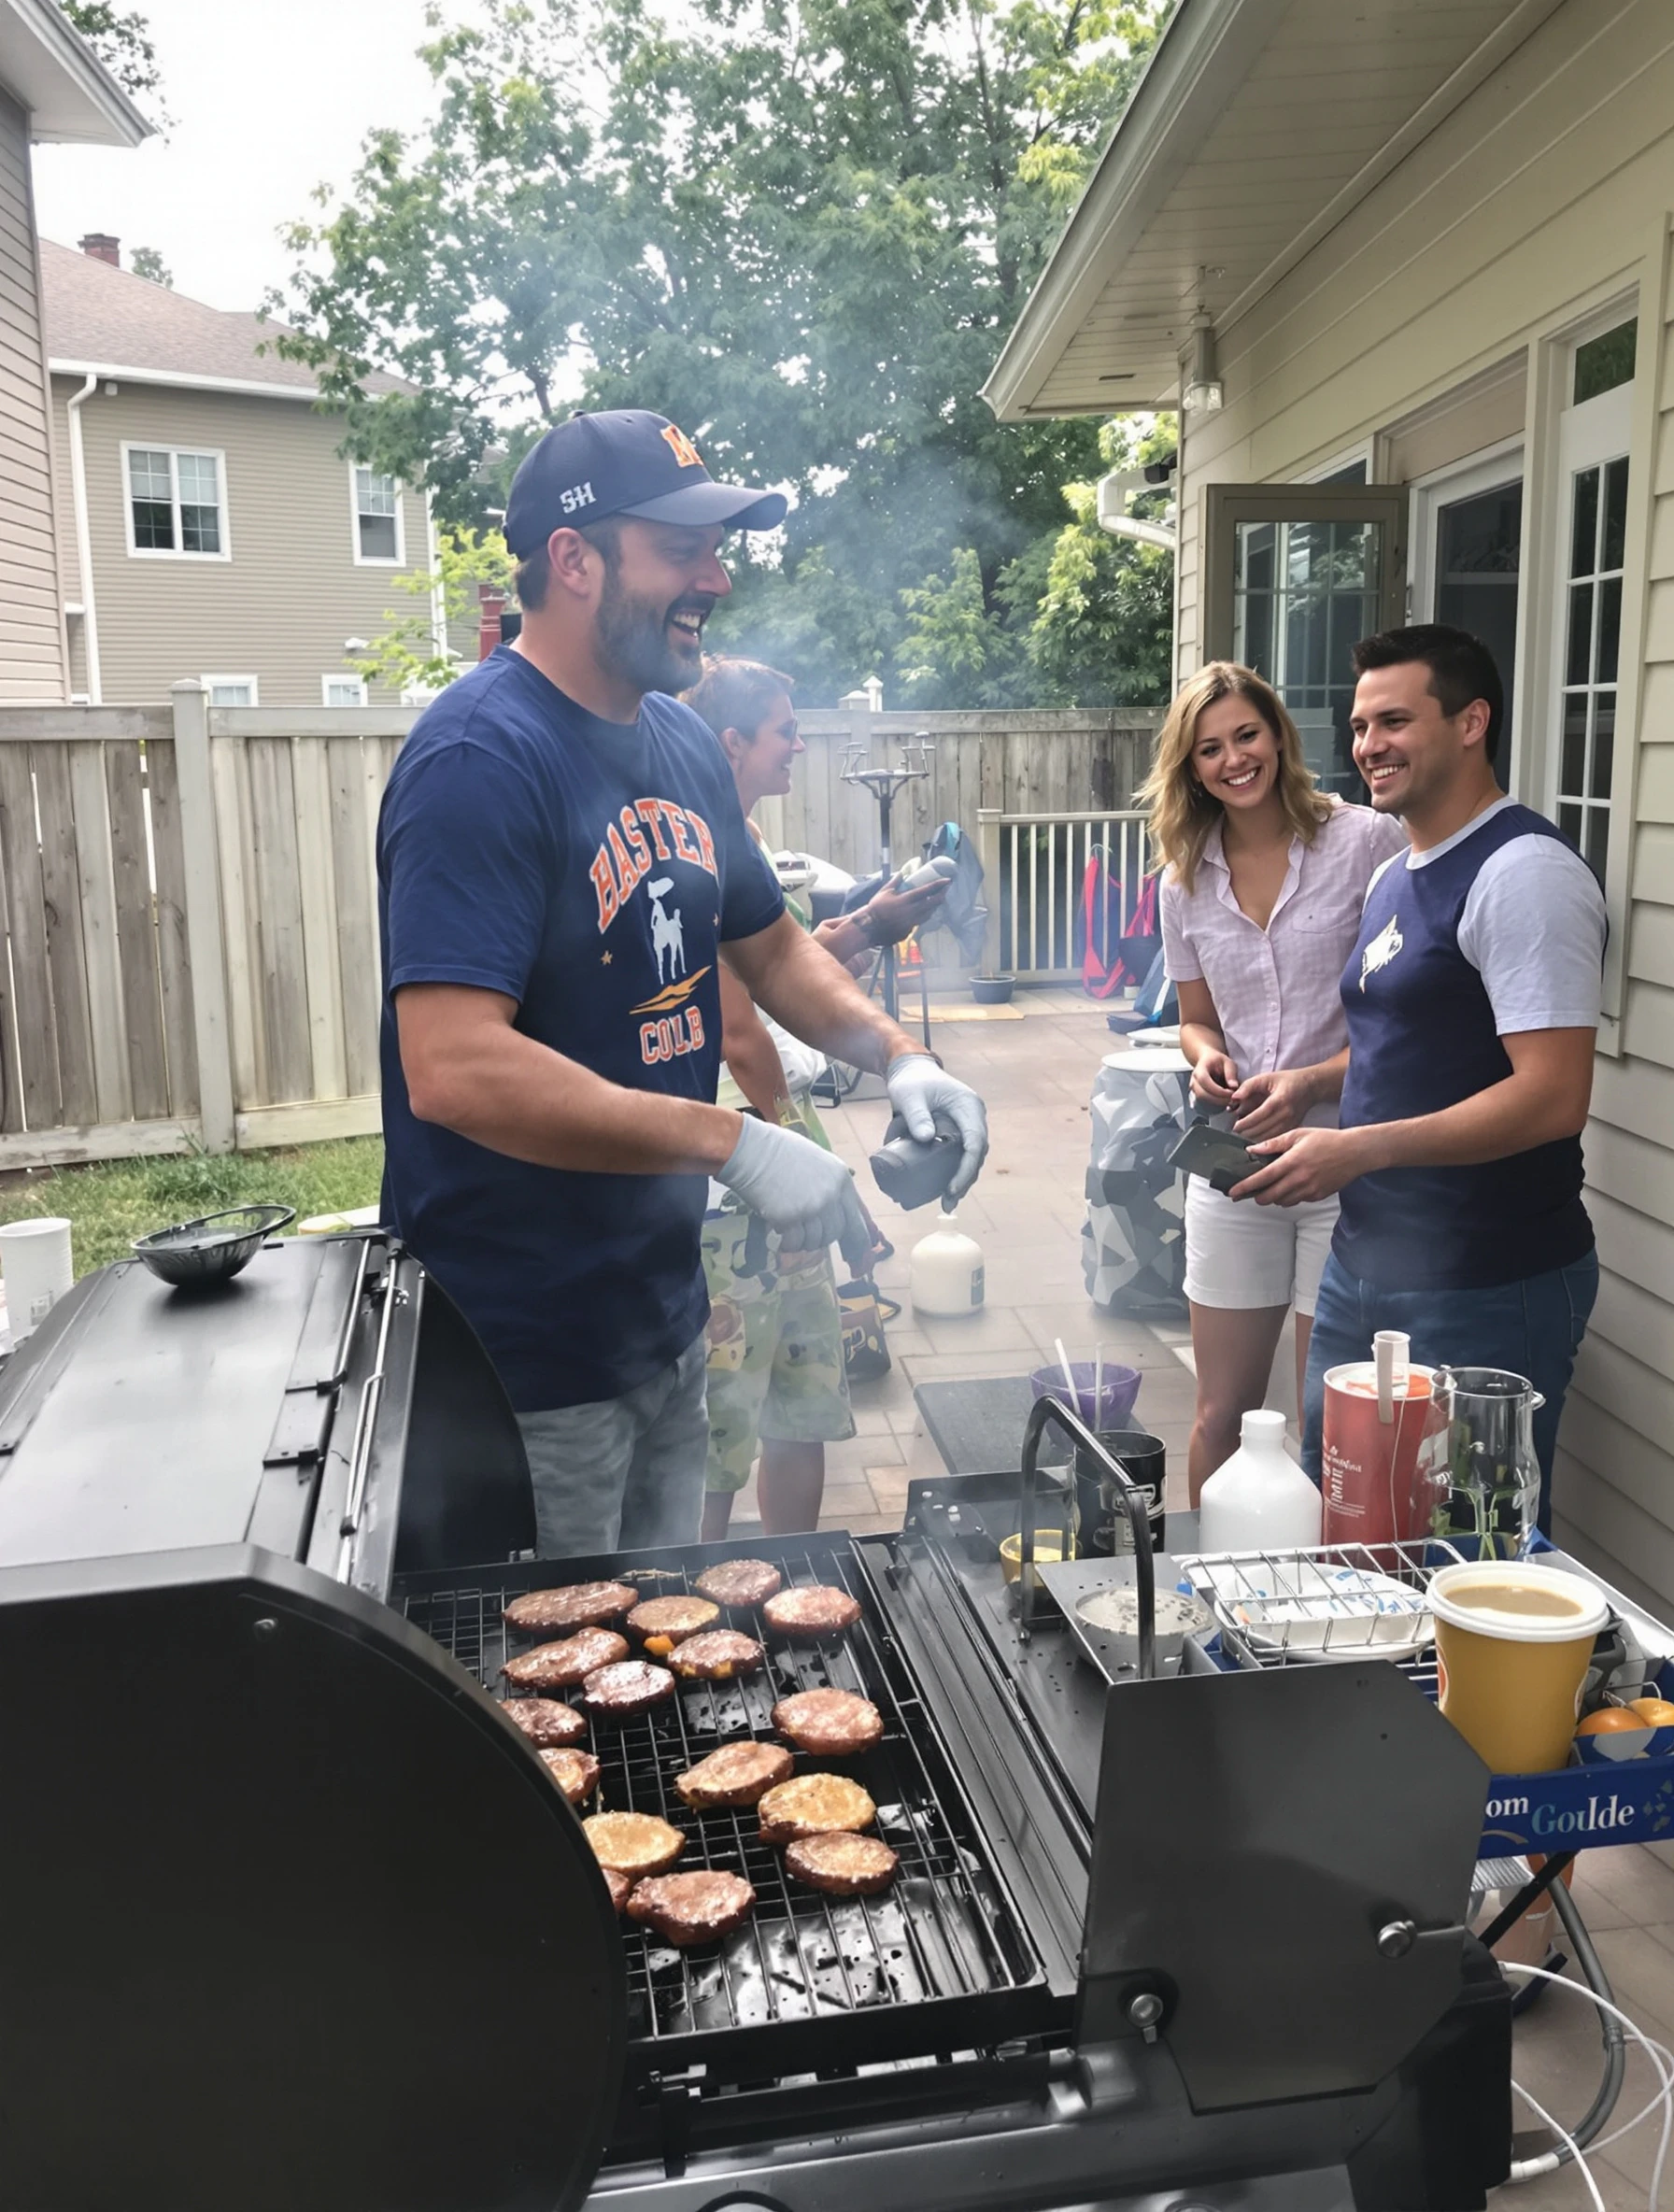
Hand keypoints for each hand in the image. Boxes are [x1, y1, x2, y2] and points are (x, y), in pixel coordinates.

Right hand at [716, 1114, 870, 1269]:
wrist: (751, 1150)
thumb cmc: (780, 1152)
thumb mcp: (817, 1162)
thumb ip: (831, 1186)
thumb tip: (837, 1211)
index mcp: (841, 1179)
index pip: (857, 1217)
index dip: (858, 1238)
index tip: (858, 1253)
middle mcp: (831, 1195)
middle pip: (835, 1231)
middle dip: (821, 1237)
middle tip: (806, 1233)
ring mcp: (811, 1207)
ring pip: (816, 1240)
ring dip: (804, 1241)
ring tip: (790, 1231)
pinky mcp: (790, 1218)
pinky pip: (796, 1242)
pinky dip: (789, 1244)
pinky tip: (781, 1237)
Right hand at [865, 871, 950, 944]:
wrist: (869, 928)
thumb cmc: (875, 908)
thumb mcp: (884, 892)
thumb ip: (895, 882)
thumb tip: (902, 873)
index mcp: (906, 900)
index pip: (926, 891)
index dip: (938, 885)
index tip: (948, 881)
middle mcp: (911, 911)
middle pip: (932, 903)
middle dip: (941, 896)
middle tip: (946, 890)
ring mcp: (911, 923)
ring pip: (928, 914)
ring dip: (933, 907)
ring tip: (937, 901)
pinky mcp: (909, 931)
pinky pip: (919, 923)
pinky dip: (922, 917)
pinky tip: (922, 913)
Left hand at [885, 1053, 987, 1202]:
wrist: (912, 1071)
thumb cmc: (911, 1081)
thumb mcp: (909, 1096)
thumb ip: (917, 1115)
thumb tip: (926, 1138)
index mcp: (968, 1106)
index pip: (975, 1141)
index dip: (966, 1167)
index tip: (952, 1187)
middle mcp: (974, 1116)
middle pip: (977, 1153)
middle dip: (965, 1179)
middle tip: (948, 1201)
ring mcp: (969, 1124)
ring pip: (972, 1157)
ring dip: (962, 1179)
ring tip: (947, 1201)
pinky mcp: (960, 1131)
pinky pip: (963, 1154)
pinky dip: (956, 1171)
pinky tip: (945, 1188)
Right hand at [1189, 1050, 1239, 1108]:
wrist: (1208, 1061)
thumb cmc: (1217, 1061)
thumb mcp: (1228, 1062)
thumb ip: (1231, 1073)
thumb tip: (1233, 1086)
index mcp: (1200, 1070)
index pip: (1205, 1082)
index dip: (1218, 1090)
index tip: (1231, 1093)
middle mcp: (1194, 1081)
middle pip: (1202, 1094)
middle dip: (1219, 1100)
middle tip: (1232, 1099)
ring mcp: (1193, 1090)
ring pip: (1202, 1102)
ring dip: (1217, 1104)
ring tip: (1229, 1100)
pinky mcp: (1195, 1097)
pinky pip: (1203, 1106)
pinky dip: (1214, 1107)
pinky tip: (1223, 1102)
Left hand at [1229, 1067, 1316, 1140]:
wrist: (1310, 1087)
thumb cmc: (1288, 1080)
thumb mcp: (1267, 1077)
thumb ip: (1248, 1086)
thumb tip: (1234, 1097)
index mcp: (1279, 1100)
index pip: (1259, 1116)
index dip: (1245, 1123)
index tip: (1234, 1126)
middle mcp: (1287, 1114)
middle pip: (1263, 1129)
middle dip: (1246, 1132)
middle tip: (1235, 1131)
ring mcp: (1292, 1123)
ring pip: (1269, 1137)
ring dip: (1254, 1138)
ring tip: (1243, 1134)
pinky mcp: (1293, 1128)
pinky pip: (1276, 1139)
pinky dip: (1264, 1140)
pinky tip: (1255, 1136)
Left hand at [1230, 1125, 1376, 1206]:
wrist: (1355, 1152)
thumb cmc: (1326, 1139)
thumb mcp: (1298, 1134)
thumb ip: (1273, 1144)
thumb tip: (1252, 1150)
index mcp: (1291, 1162)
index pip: (1262, 1179)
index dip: (1245, 1187)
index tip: (1232, 1192)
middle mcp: (1299, 1180)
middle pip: (1269, 1197)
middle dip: (1256, 1196)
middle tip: (1249, 1192)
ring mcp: (1309, 1190)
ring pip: (1282, 1202)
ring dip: (1272, 1198)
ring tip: (1270, 1188)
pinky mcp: (1318, 1196)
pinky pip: (1297, 1201)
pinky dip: (1289, 1197)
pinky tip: (1290, 1187)